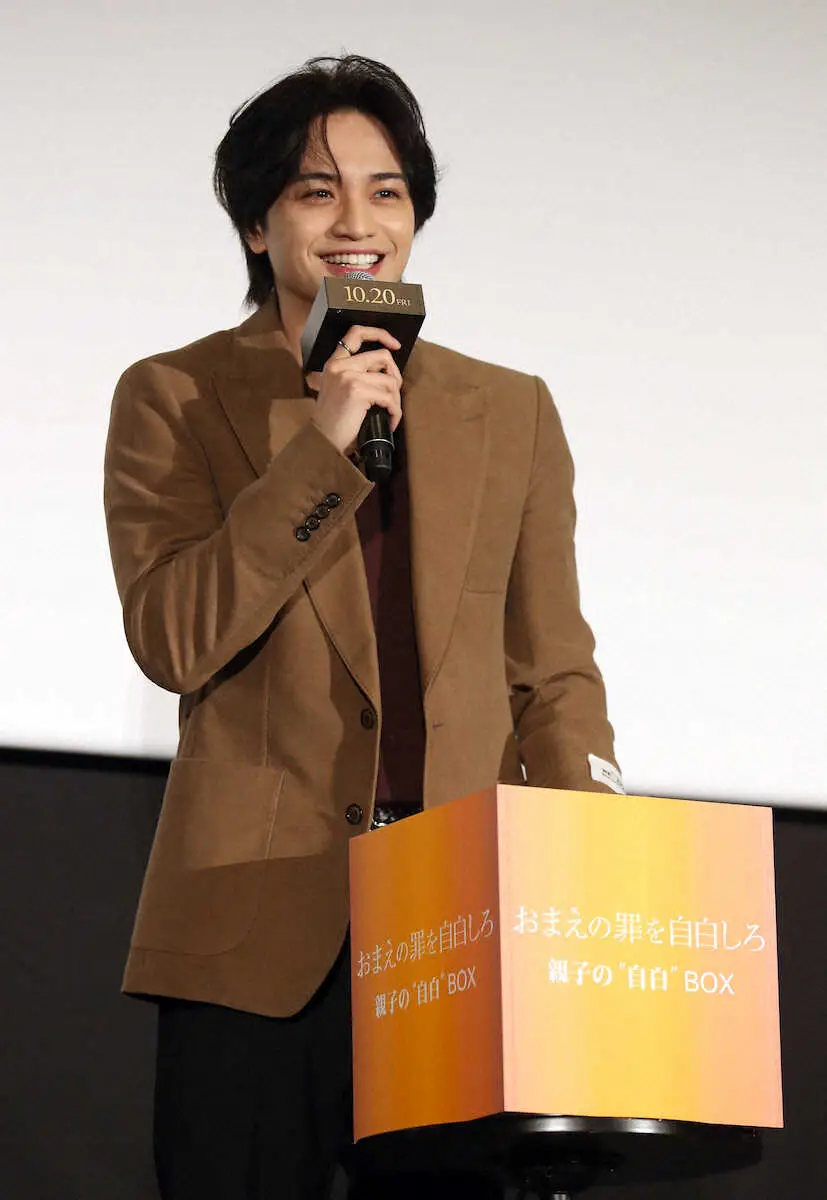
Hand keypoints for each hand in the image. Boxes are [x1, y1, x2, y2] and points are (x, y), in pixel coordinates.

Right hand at [307, 326, 402, 455]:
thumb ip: (355, 375)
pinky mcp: (357, 391)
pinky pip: (389, 398)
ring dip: (396, 400)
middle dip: (396, 376)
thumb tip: (385, 372)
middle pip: (383, 357)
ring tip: (390, 412)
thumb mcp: (339, 390)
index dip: (380, 334)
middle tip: (395, 393)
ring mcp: (348, 377)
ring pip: (390, 380)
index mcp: (334, 363)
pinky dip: (395, 412)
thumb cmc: (334, 421)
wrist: (323, 441)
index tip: (395, 344)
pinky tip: (390, 421)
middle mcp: (340, 366)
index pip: (356, 333)